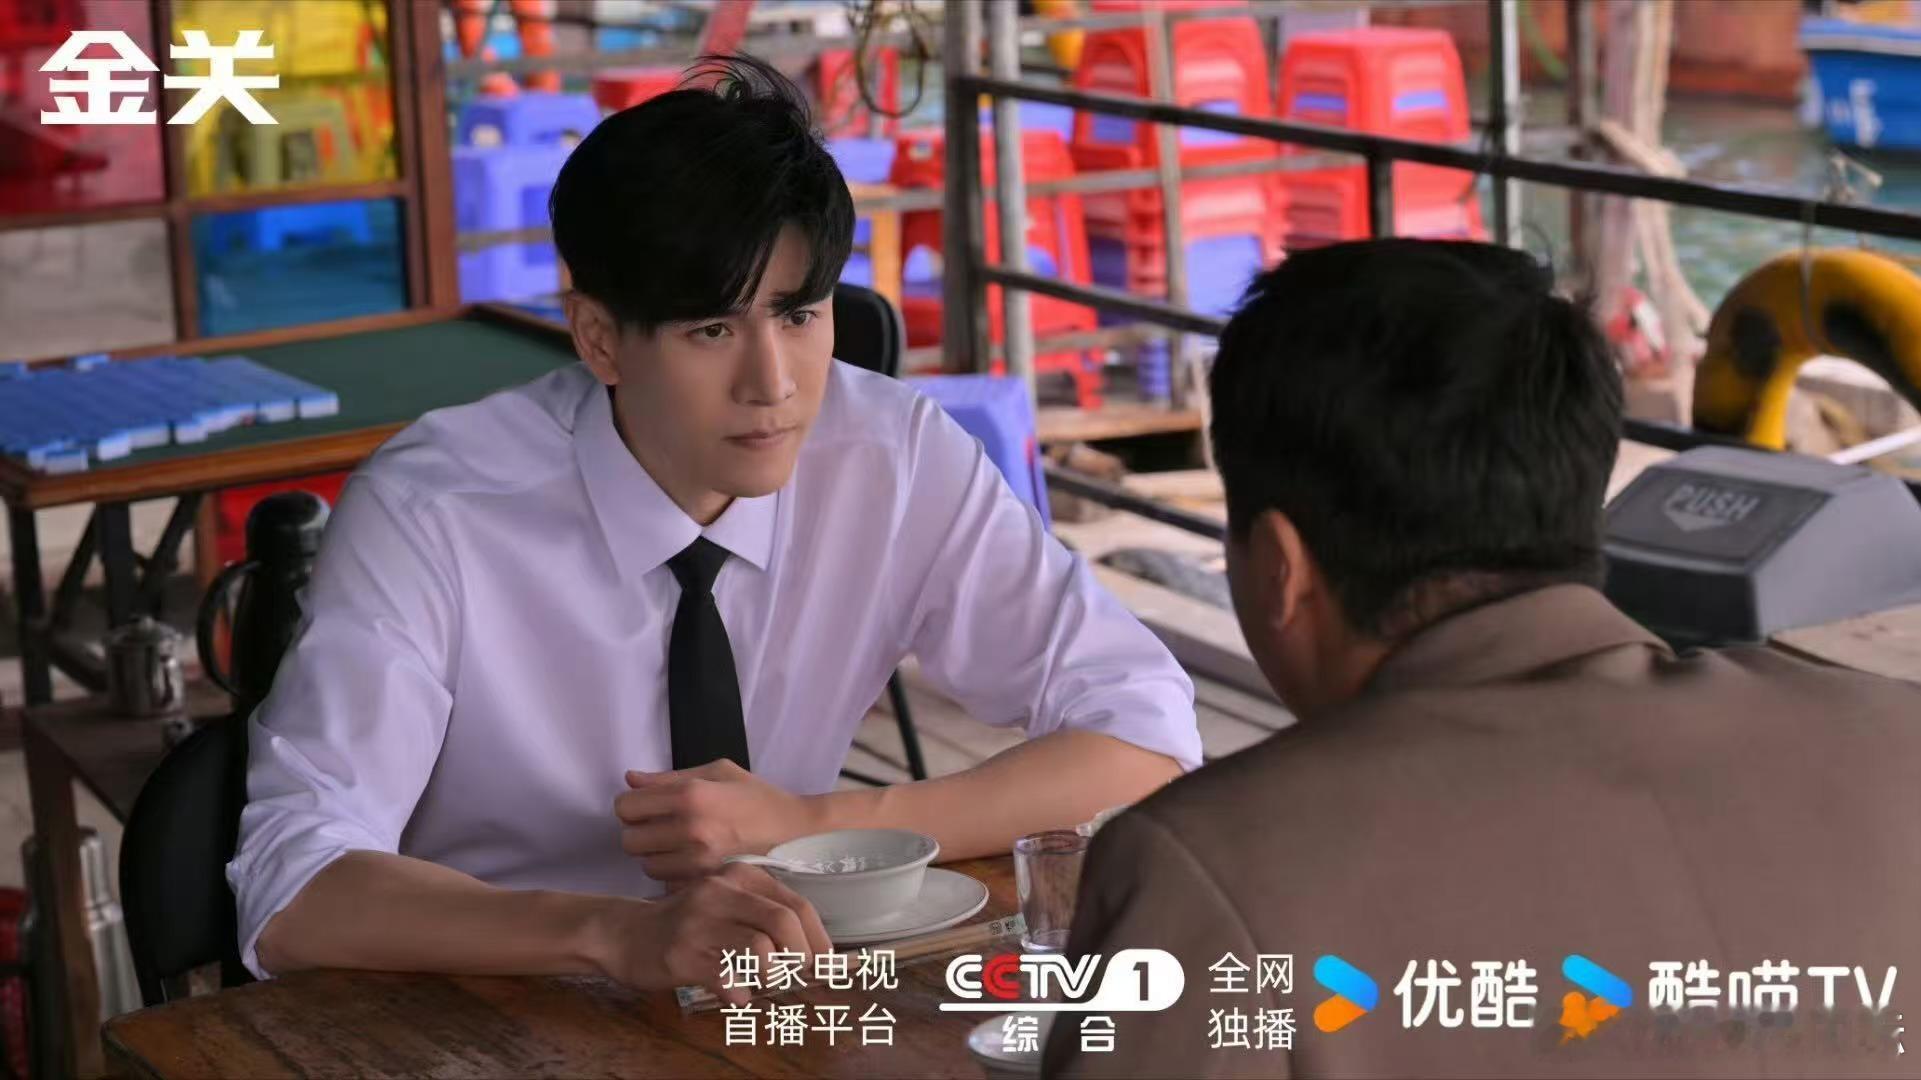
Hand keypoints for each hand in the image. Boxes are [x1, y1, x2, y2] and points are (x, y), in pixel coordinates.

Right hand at [590, 862, 830, 1003]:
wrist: (625, 933)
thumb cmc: (689, 923)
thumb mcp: (729, 903)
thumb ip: (767, 917)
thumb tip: (817, 953)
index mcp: (740, 876)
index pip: (797, 905)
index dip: (819, 939)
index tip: (827, 963)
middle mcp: (721, 892)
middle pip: (784, 923)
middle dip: (803, 957)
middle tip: (801, 976)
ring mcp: (699, 923)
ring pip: (760, 950)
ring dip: (773, 976)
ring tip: (765, 982)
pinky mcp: (681, 954)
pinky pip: (727, 978)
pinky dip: (741, 993)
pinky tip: (736, 993)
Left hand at [614, 760, 821, 880]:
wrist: (791, 827)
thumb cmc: (755, 794)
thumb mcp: (716, 772)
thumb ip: (668, 778)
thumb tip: (631, 780)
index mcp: (690, 794)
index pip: (626, 806)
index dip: (630, 805)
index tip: (645, 806)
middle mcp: (690, 828)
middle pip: (630, 840)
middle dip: (638, 832)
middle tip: (658, 827)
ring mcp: (699, 858)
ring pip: (646, 865)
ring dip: (653, 856)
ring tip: (674, 845)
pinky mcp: (707, 879)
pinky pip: (667, 881)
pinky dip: (671, 873)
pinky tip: (687, 861)